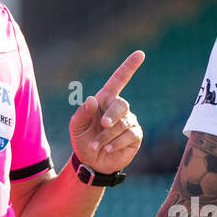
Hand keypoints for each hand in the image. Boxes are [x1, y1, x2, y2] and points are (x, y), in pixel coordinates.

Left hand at [69, 50, 144, 174]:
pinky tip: (108, 149)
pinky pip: (130, 135)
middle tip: (103, 125)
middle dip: (111, 115)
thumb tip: (92, 99)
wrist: (90, 162)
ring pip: (123, 123)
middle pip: (121, 104)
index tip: (140, 53)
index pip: (119, 80)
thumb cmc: (83, 140)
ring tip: (95, 146)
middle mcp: (118, 108)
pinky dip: (117, 142)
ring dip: (107, 135)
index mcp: (104, 100)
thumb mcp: (76, 127)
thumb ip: (82, 113)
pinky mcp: (135, 136)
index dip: (129, 66)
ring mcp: (129, 121)